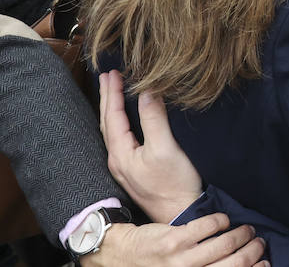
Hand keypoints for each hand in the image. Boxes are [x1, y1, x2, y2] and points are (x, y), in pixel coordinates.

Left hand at [81, 215, 266, 266]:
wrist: (122, 257)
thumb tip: (236, 262)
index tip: (265, 261)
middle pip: (235, 262)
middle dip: (253, 250)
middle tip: (259, 241)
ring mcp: (182, 259)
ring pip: (225, 243)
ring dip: (241, 234)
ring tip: (246, 229)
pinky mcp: (174, 239)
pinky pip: (208, 225)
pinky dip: (221, 220)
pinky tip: (223, 220)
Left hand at [99, 70, 202, 222]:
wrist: (180, 215)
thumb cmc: (174, 185)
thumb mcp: (165, 148)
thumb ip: (154, 118)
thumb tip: (148, 91)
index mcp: (120, 153)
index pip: (112, 115)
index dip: (113, 93)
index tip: (114, 72)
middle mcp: (117, 160)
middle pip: (107, 123)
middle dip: (108, 98)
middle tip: (108, 76)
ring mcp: (124, 167)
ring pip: (112, 132)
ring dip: (112, 109)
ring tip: (113, 93)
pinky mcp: (135, 171)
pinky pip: (120, 139)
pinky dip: (119, 123)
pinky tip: (124, 121)